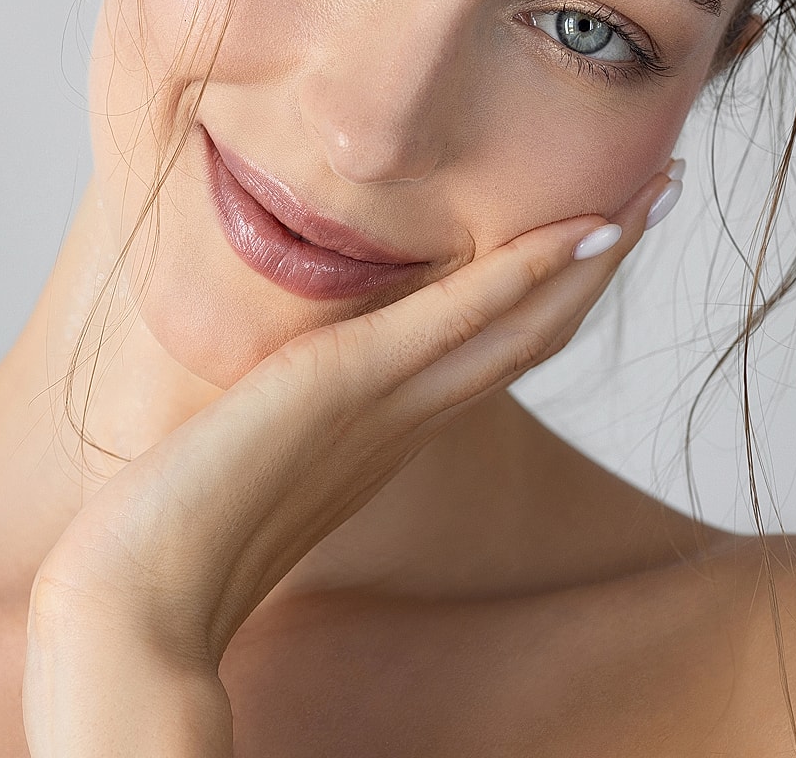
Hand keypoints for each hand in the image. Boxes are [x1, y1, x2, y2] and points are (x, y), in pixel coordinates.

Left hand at [22, 163, 678, 757]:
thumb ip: (266, 419)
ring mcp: (384, 409)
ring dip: (588, 258)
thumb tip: (250, 390)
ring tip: (649, 193)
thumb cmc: (166, 538)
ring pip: (517, 325)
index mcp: (383, 436)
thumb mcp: (233, 451)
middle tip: (659, 192)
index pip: (489, 348)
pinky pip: (453, 322)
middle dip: (597, 264)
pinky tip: (574, 232)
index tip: (597, 231)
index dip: (549, 291)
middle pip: (530, 333)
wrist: (136, 603)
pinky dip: (518, 275)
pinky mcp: (345, 388)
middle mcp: (403, 424)